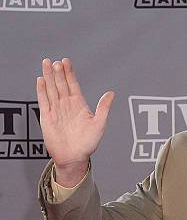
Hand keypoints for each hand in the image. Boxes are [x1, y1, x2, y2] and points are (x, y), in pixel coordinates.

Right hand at [36, 57, 114, 185]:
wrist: (74, 158)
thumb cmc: (88, 144)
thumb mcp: (99, 124)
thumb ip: (103, 108)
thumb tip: (111, 93)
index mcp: (79, 105)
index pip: (73, 85)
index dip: (70, 73)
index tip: (66, 61)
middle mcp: (67, 105)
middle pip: (61, 84)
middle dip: (59, 72)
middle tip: (56, 61)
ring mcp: (56, 110)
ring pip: (51, 89)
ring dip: (49, 77)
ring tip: (46, 63)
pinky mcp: (47, 117)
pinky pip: (43, 101)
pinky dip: (42, 90)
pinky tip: (41, 80)